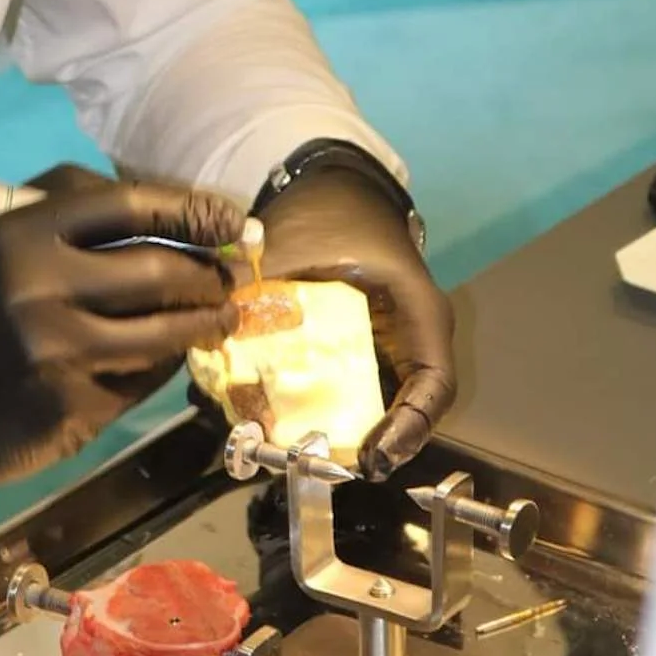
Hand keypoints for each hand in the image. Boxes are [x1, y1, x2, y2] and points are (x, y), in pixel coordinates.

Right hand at [0, 167, 243, 502]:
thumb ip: (59, 214)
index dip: (189, 209)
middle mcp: (41, 286)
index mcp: (20, 233)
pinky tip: (170, 357)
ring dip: (204, 324)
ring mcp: (59, 350)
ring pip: (162, 331)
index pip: (127, 204)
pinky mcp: (72, 405)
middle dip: (208, 274)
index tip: (230, 219)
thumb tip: (156, 203)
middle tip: (230, 278)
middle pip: (158, 269)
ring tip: (220, 318)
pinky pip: (142, 378)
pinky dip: (165, 365)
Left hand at [257, 169, 455, 480]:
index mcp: (417, 312)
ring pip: (375, 405)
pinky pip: (348, 392)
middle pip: (406, 410)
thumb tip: (220, 327)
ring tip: (289, 452)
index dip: (408, 430)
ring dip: (336, 433)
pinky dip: (315, 411)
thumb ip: (265, 289)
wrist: (331, 190)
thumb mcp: (300, 247)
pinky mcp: (360, 353)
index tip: (371, 458)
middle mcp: (410, 339)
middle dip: (363, 443)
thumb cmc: (327, 214)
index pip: (434, 385)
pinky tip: (272, 421)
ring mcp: (388, 349)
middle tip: (318, 464)